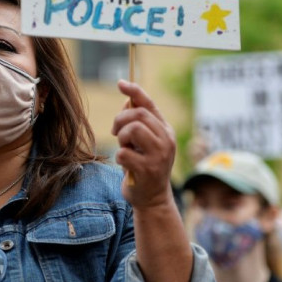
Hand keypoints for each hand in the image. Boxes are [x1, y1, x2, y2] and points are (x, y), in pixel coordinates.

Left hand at [111, 80, 175, 209]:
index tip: (120, 83)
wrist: (152, 199)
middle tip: (115, 132)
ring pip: (133, 129)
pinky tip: (126, 165)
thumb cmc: (144, 166)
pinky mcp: (148, 169)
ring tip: (124, 147)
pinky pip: (124, 153)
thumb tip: (128, 99)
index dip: (135, 91)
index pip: (149, 104)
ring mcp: (159, 155)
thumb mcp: (142, 143)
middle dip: (120, 120)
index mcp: (165, 131)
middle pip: (138, 114)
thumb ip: (137, 122)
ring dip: (121, 137)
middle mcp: (166, 140)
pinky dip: (119, 157)